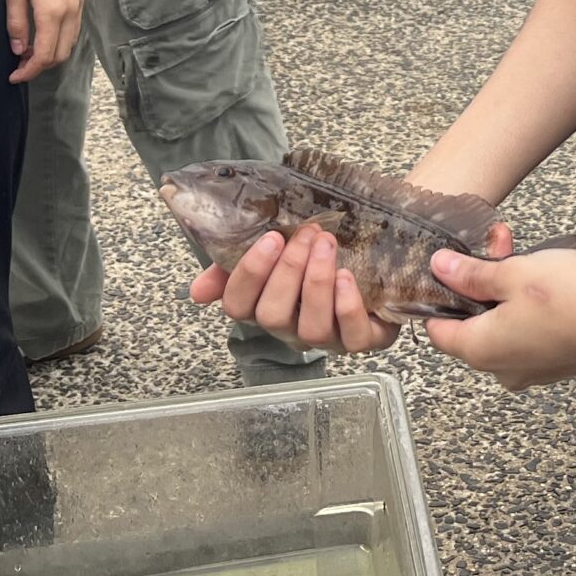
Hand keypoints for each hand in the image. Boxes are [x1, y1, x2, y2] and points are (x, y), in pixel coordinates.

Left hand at [5, 0, 86, 82]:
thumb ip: (16, 22)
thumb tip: (18, 49)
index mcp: (51, 13)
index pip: (43, 55)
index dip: (29, 71)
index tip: (14, 77)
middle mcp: (69, 13)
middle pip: (60, 55)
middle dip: (40, 66)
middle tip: (20, 65)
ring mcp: (79, 6)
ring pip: (70, 43)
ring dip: (51, 54)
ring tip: (31, 50)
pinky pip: (75, 29)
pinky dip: (61, 40)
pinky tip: (45, 34)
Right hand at [191, 220, 516, 354]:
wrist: (378, 241)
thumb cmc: (321, 243)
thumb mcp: (278, 243)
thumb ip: (235, 260)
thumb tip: (197, 293)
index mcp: (264, 303)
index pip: (238, 305)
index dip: (248, 274)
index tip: (269, 238)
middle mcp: (291, 327)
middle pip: (273, 315)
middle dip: (288, 273)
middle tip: (307, 236)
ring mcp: (328, 337)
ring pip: (310, 328)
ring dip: (317, 283)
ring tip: (328, 245)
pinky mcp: (365, 339)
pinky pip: (352, 336)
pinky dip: (347, 307)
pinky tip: (349, 277)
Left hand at [424, 246, 575, 390]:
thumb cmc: (570, 295)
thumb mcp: (512, 273)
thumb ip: (470, 274)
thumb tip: (438, 268)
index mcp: (481, 351)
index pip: (438, 332)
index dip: (440, 297)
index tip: (452, 268)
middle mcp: (502, 370)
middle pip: (473, 326)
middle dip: (481, 284)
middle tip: (500, 247)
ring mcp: (532, 371)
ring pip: (502, 328)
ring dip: (506, 293)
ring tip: (527, 258)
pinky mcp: (556, 364)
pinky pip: (528, 336)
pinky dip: (528, 311)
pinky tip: (546, 284)